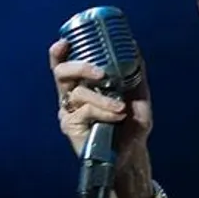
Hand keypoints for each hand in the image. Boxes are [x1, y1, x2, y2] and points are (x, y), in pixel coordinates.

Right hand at [50, 39, 152, 164]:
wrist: (132, 155)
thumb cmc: (133, 126)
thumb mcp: (139, 97)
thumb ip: (135, 74)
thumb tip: (134, 47)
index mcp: (83, 84)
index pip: (64, 64)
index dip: (59, 52)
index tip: (65, 42)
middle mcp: (72, 96)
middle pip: (62, 72)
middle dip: (81, 67)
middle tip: (101, 74)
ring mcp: (69, 111)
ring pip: (78, 93)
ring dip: (102, 98)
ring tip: (121, 108)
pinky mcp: (70, 127)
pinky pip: (84, 111)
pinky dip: (104, 112)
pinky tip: (117, 116)